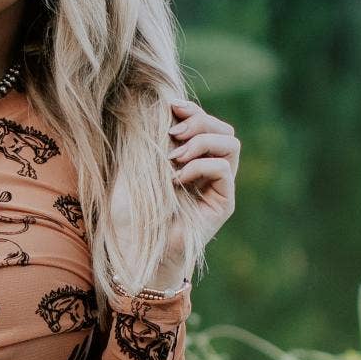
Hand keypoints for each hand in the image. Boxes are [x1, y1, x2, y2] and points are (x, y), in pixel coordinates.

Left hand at [148, 96, 240, 287]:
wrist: (137, 253)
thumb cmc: (129, 215)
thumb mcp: (134, 169)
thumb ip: (149, 141)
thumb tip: (160, 108)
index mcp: (190, 159)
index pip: (205, 123)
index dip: (192, 109)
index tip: (170, 106)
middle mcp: (208, 171)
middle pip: (223, 129)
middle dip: (200, 120)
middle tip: (173, 133)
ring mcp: (218, 187)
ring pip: (231, 144)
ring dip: (202, 141)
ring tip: (174, 155)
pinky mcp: (222, 203)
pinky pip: (223, 170)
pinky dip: (200, 165)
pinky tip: (176, 178)